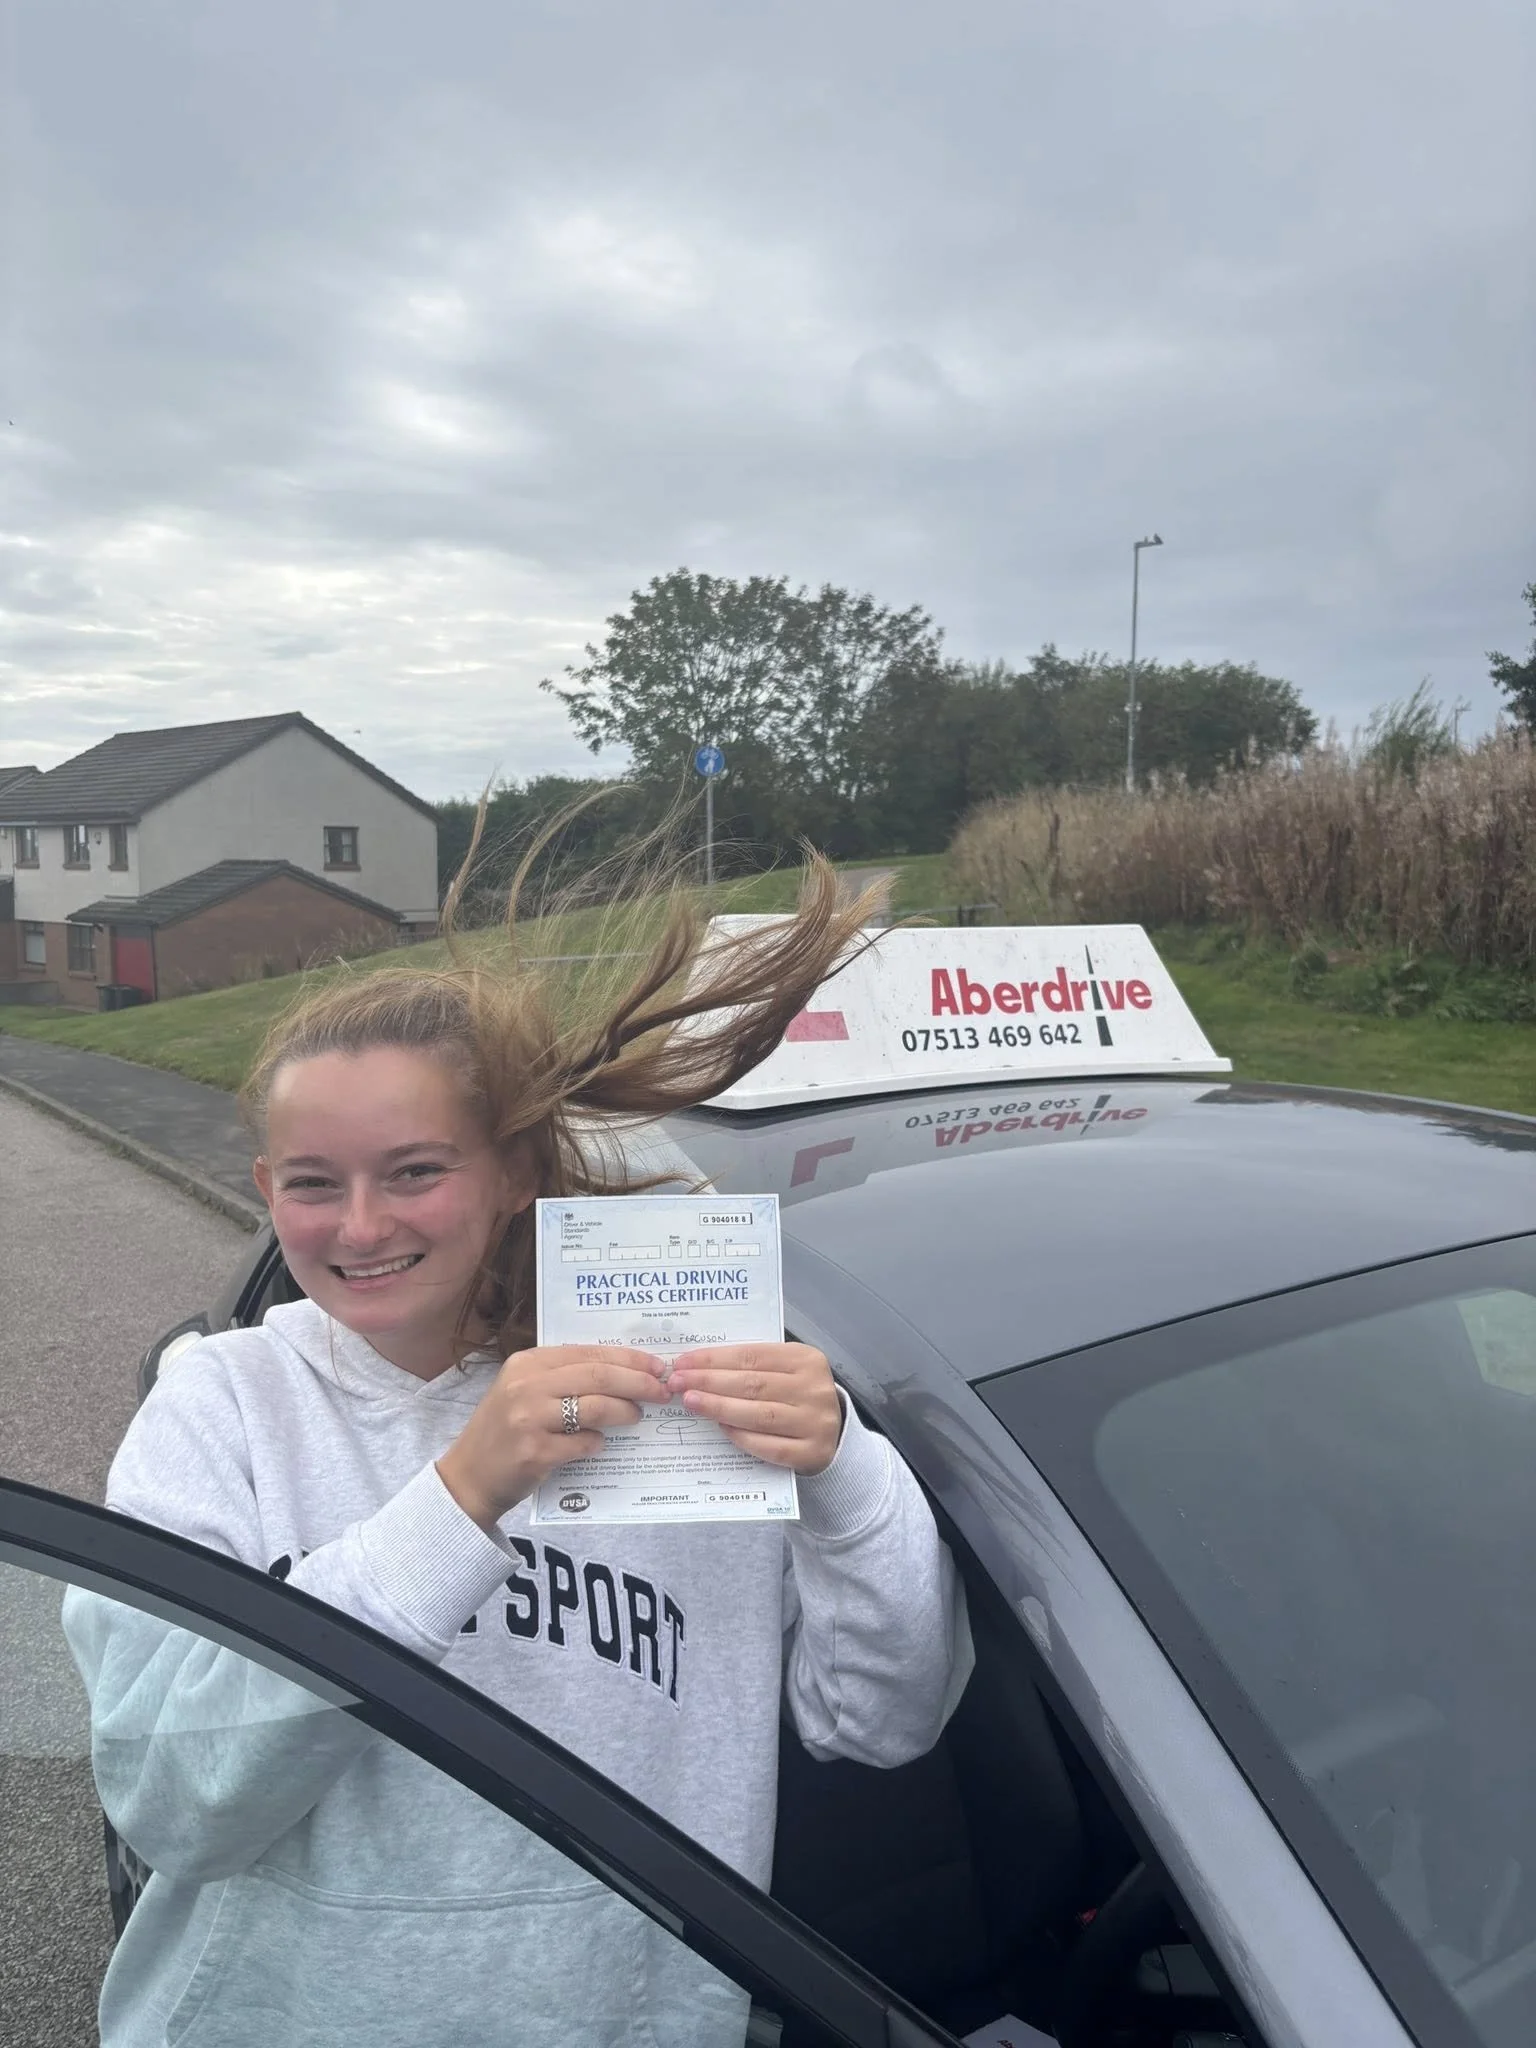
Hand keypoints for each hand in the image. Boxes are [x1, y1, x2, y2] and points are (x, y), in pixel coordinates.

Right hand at [437, 1346, 668, 1530]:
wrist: (468, 1478)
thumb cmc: (504, 1432)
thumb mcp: (524, 1391)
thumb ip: (563, 1378)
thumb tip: (622, 1372)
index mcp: (527, 1363)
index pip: (589, 1353)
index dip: (628, 1359)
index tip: (656, 1367)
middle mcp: (526, 1386)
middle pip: (598, 1376)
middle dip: (637, 1382)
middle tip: (661, 1391)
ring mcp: (529, 1419)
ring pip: (595, 1407)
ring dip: (625, 1411)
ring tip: (636, 1416)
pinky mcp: (534, 1452)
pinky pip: (583, 1443)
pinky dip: (598, 1443)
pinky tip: (598, 1445)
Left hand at [666, 1343, 842, 1475]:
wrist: (834, 1435)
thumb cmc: (797, 1397)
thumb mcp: (784, 1371)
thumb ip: (752, 1367)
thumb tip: (698, 1367)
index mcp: (806, 1359)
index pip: (752, 1356)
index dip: (714, 1359)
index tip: (683, 1363)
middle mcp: (814, 1389)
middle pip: (752, 1384)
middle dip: (709, 1382)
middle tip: (677, 1383)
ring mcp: (815, 1422)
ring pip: (759, 1414)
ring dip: (719, 1407)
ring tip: (691, 1402)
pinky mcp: (812, 1453)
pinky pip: (770, 1446)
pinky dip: (742, 1437)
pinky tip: (720, 1428)